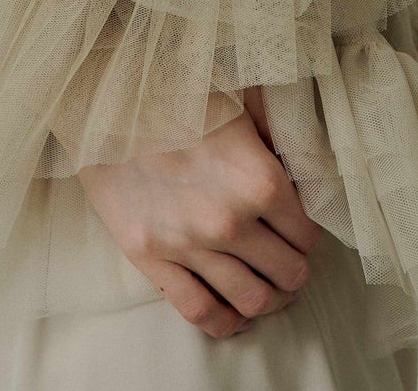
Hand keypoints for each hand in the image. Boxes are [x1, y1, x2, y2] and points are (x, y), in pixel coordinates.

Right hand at [76, 92, 322, 341]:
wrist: (109, 102)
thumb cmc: (179, 94)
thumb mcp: (243, 103)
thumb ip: (279, 139)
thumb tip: (307, 167)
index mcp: (259, 179)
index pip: (307, 233)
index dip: (308, 234)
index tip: (300, 231)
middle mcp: (230, 220)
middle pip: (287, 273)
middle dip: (294, 271)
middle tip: (288, 261)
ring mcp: (189, 245)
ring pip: (251, 300)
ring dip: (269, 300)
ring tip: (268, 289)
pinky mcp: (150, 258)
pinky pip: (199, 311)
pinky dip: (225, 322)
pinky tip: (234, 314)